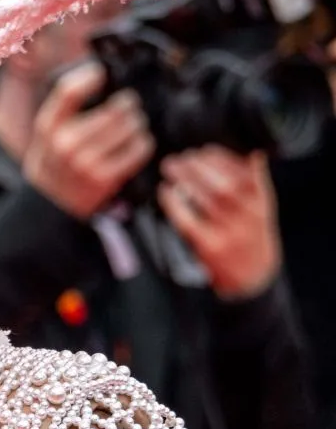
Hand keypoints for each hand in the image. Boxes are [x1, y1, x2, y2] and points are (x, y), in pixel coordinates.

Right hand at [23, 60, 154, 219]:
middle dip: (127, 105)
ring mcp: (85, 162)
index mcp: (47, 127)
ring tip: (133, 126)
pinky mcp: (105, 178)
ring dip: (137, 123)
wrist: (49, 211)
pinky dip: (143, 144)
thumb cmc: (52, 166)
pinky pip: (138, 149)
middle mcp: (65, 144)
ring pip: (129, 126)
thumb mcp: (44, 136)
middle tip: (129, 107)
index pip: (68, 91)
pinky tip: (137, 145)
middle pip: (112, 108)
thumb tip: (96, 75)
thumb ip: (63, 111)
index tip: (102, 74)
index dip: (90, 76)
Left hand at [157, 146, 280, 298]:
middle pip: (225, 184)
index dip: (223, 158)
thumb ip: (255, 179)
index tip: (206, 149)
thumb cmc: (252, 237)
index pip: (245, 172)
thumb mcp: (262, 207)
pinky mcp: (209, 248)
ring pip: (207, 199)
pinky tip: (165, 192)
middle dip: (201, 165)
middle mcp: (248, 217)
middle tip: (183, 156)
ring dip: (186, 178)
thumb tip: (249, 150)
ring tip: (172, 167)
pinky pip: (188, 221)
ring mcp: (229, 233)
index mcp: (261, 202)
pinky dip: (174, 204)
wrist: (253, 279)